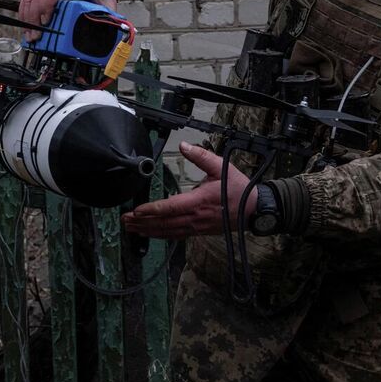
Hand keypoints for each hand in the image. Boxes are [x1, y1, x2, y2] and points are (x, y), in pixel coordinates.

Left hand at [121, 143, 253, 238]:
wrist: (254, 209)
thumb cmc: (239, 189)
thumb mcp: (221, 167)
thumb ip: (201, 156)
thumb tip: (184, 146)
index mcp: (199, 201)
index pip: (170, 207)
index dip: (151, 210)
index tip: (136, 210)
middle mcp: (195, 217)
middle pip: (164, 223)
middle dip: (142, 222)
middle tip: (125, 220)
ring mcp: (196, 226)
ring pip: (167, 231)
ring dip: (148, 230)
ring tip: (131, 228)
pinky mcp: (198, 231)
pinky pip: (175, 235)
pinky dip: (160, 235)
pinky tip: (150, 234)